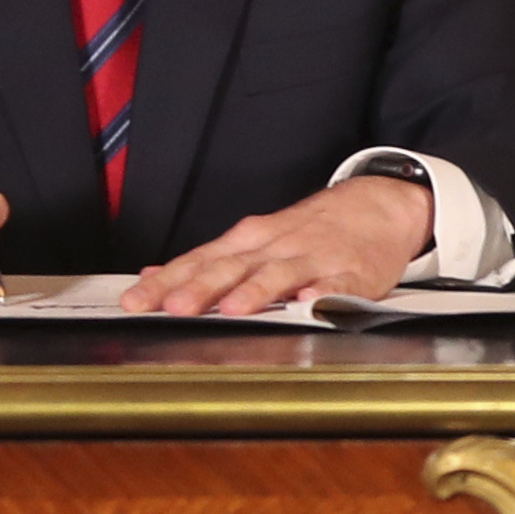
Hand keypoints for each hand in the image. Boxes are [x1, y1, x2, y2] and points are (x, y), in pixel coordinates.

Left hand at [124, 176, 434, 314]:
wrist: (379, 204)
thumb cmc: (311, 230)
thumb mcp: (255, 238)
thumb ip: (208, 262)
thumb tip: (153, 277)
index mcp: (249, 241)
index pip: (199, 261)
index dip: (166, 283)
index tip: (135, 303)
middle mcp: (276, 247)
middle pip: (234, 267)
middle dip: (203, 288)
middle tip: (175, 307)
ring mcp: (315, 258)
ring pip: (281, 273)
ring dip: (257, 290)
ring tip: (235, 309)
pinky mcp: (353, 273)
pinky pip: (338, 285)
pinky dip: (325, 294)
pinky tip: (311, 303)